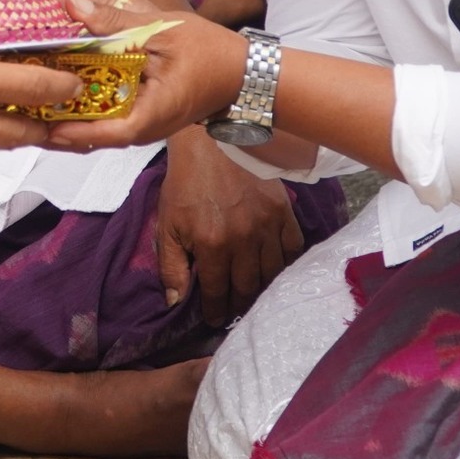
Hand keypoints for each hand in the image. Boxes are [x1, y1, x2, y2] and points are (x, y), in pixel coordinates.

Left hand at [40, 0, 247, 151]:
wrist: (241, 72)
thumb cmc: (210, 53)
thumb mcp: (163, 30)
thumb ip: (115, 20)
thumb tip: (71, 3)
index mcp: (149, 116)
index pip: (100, 134)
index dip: (66, 129)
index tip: (36, 118)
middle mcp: (139, 129)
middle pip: (87, 133)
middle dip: (53, 118)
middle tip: (18, 98)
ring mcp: (137, 125)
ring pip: (91, 125)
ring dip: (62, 110)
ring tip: (28, 92)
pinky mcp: (136, 115)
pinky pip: (101, 115)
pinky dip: (79, 101)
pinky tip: (58, 81)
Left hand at [156, 127, 302, 325]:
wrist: (212, 139)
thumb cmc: (185, 181)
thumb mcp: (167, 223)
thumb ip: (170, 265)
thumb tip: (175, 302)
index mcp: (211, 245)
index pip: (217, 292)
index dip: (216, 311)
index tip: (215, 320)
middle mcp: (243, 240)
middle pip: (247, 288)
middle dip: (239, 305)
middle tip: (235, 312)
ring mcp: (266, 226)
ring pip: (271, 274)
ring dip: (263, 289)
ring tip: (255, 295)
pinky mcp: (283, 211)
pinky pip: (292, 249)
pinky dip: (287, 264)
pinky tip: (277, 269)